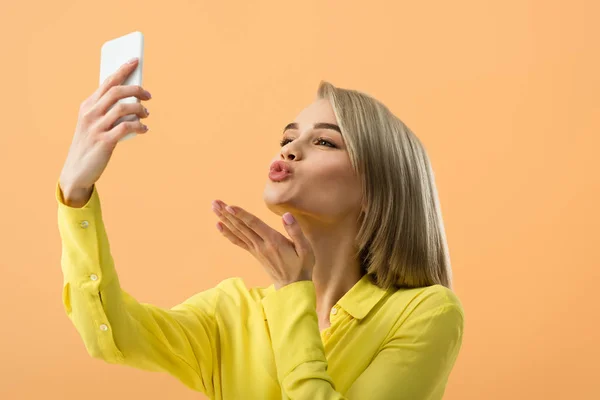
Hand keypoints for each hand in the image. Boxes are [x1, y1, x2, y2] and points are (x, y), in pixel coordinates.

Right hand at [59, 58, 151, 200]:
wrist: (76, 170)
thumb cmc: (91, 144)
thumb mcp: (94, 124)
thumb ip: (108, 111)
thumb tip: (134, 99)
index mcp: (88, 105)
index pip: (107, 82)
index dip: (122, 70)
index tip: (135, 60)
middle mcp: (90, 113)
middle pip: (117, 91)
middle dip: (136, 89)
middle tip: (149, 95)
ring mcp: (96, 127)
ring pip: (123, 108)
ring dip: (140, 109)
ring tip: (147, 114)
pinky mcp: (104, 142)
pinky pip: (126, 127)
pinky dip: (139, 126)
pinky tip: (144, 129)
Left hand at [212, 200, 314, 289]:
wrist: (292, 287)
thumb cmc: (301, 266)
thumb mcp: (305, 249)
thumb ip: (296, 231)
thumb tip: (287, 216)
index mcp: (273, 241)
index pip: (254, 225)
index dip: (242, 215)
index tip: (229, 207)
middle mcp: (261, 245)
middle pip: (241, 226)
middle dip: (227, 214)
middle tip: (215, 202)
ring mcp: (256, 250)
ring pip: (238, 232)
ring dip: (225, 220)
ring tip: (214, 208)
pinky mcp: (254, 253)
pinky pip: (238, 241)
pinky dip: (228, 233)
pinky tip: (219, 226)